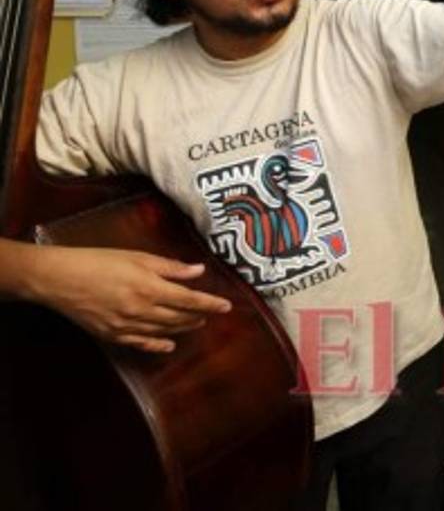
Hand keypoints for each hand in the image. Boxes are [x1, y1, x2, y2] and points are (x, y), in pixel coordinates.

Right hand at [31, 246, 231, 352]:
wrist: (58, 279)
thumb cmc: (98, 261)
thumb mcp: (137, 257)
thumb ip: (170, 267)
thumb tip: (198, 271)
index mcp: (149, 288)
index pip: (189, 300)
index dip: (210, 304)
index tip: (227, 306)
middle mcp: (141, 311)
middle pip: (179, 317)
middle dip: (198, 315)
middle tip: (212, 313)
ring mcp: (126, 327)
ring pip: (163, 330)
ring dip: (183, 328)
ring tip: (197, 323)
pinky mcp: (111, 335)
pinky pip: (141, 343)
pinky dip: (157, 344)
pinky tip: (168, 344)